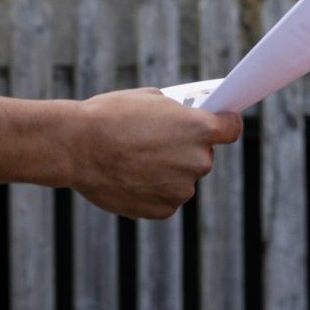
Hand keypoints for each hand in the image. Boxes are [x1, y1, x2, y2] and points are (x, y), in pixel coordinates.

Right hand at [67, 88, 241, 219]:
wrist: (77, 147)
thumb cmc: (111, 116)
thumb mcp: (150, 99)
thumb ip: (176, 113)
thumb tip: (183, 121)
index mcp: (200, 129)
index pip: (232, 128)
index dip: (225, 124)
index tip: (220, 123)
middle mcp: (198, 161)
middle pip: (203, 155)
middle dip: (185, 149)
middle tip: (157, 141)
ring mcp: (181, 189)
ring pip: (183, 179)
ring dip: (168, 171)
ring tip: (136, 159)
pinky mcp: (163, 210)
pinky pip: (166, 198)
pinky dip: (153, 190)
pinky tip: (131, 177)